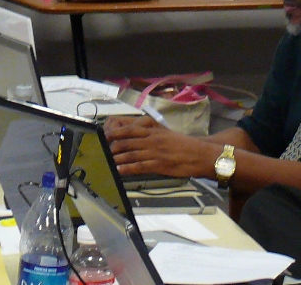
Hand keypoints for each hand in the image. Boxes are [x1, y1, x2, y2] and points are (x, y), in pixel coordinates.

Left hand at [104, 115, 218, 178]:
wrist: (199, 154)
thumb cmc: (180, 142)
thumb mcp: (162, 130)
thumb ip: (147, 129)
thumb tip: (129, 131)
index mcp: (151, 129)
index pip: (127, 128)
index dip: (113, 133)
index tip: (103, 136)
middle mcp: (150, 138)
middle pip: (125, 141)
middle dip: (111, 146)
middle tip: (101, 150)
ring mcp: (154, 152)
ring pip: (129, 154)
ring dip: (116, 158)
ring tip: (106, 160)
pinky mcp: (158, 165)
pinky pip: (139, 166)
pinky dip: (127, 169)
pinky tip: (119, 170)